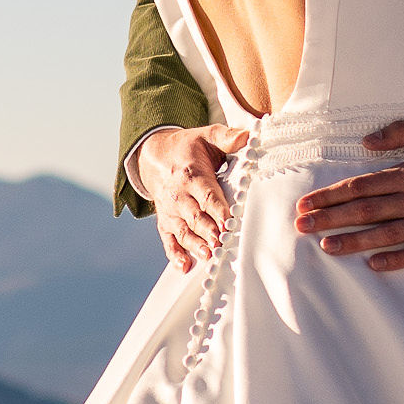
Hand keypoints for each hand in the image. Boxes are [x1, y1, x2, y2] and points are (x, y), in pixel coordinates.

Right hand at [138, 123, 249, 272]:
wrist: (153, 155)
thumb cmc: (187, 148)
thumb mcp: (206, 136)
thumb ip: (228, 136)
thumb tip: (249, 136)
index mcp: (191, 174)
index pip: (207, 194)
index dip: (218, 209)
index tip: (229, 222)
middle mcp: (179, 194)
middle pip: (195, 216)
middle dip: (208, 231)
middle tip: (221, 243)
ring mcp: (170, 210)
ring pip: (183, 230)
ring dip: (195, 245)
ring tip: (209, 256)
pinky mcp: (165, 221)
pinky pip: (168, 239)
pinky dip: (174, 254)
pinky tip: (184, 267)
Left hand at [293, 116, 403, 271]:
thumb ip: (401, 130)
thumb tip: (366, 142)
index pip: (361, 186)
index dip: (330, 195)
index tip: (307, 203)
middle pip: (365, 211)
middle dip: (330, 219)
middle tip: (302, 227)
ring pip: (386, 235)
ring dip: (354, 242)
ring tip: (327, 247)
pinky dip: (396, 261)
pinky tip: (373, 265)